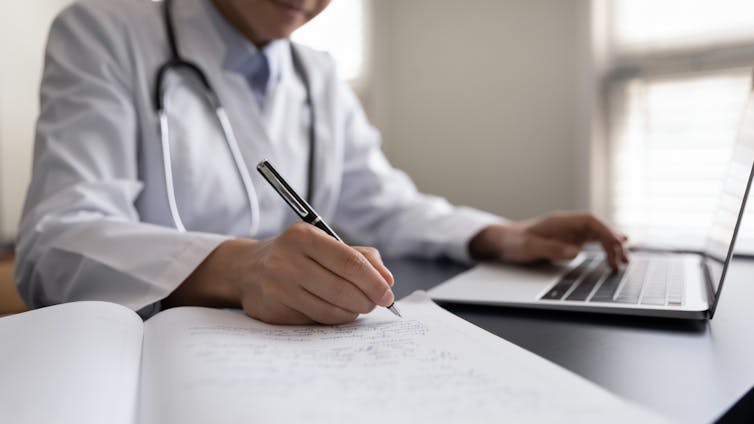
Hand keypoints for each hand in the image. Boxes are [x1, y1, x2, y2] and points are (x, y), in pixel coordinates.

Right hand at [166, 223, 394, 324]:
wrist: (247, 268)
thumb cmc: (295, 255)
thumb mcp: (323, 243)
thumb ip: (359, 256)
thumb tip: (387, 279)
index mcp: (303, 236)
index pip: (349, 261)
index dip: (373, 280)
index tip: (388, 293)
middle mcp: (286, 259)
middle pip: (341, 288)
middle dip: (366, 300)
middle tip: (377, 304)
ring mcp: (277, 286)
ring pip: (329, 309)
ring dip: (352, 312)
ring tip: (358, 307)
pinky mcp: (272, 310)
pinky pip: (314, 321)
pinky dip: (333, 319)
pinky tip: (337, 312)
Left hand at [469, 212, 628, 268]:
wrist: (505, 241)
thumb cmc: (515, 242)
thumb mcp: (529, 247)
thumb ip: (551, 249)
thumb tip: (575, 252)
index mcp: (560, 222)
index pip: (590, 221)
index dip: (605, 232)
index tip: (616, 244)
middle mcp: (568, 225)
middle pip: (597, 228)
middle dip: (613, 242)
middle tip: (624, 260)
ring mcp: (569, 232)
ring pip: (597, 235)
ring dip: (611, 246)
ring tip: (624, 262)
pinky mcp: (569, 240)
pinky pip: (591, 242)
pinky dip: (604, 248)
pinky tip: (614, 254)